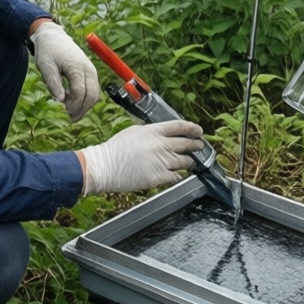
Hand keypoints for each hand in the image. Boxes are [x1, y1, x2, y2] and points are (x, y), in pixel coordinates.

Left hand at [31, 22, 98, 120]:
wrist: (54, 37)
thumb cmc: (48, 51)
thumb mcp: (45, 66)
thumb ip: (53, 83)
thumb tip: (61, 100)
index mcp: (77, 67)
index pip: (80, 92)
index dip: (73, 105)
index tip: (64, 111)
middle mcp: (88, 69)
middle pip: (92, 95)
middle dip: (82, 109)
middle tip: (69, 118)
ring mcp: (91, 71)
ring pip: (95, 95)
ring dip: (85, 107)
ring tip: (71, 113)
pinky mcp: (91, 73)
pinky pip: (93, 91)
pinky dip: (86, 100)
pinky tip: (74, 102)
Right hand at [79, 121, 203, 194]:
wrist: (104, 167)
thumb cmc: (116, 149)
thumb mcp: (135, 131)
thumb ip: (152, 132)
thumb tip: (165, 134)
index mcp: (154, 131)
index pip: (180, 126)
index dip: (193, 128)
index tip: (199, 131)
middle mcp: (160, 145)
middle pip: (186, 144)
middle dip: (196, 145)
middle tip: (199, 146)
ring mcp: (160, 161)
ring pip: (184, 162)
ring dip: (188, 162)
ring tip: (189, 162)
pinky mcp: (158, 177)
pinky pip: (175, 176)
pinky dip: (177, 175)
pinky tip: (175, 174)